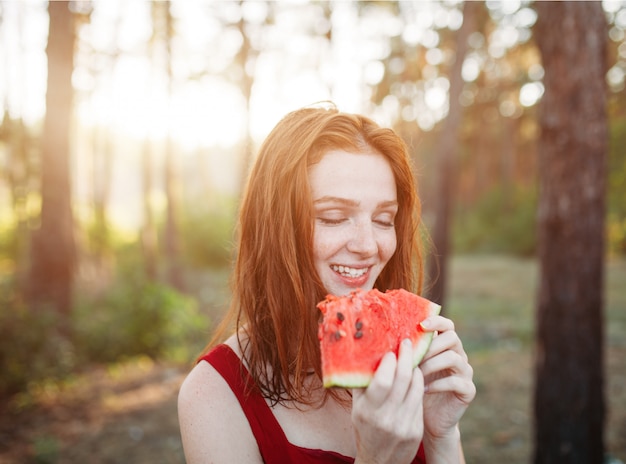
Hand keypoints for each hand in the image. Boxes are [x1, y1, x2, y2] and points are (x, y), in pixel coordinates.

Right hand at [351, 339, 423, 463]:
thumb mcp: (357, 409)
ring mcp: (404, 425)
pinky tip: (416, 376)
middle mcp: (387, 418)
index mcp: (368, 411)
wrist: (380, 462)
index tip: (391, 349)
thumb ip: (362, 384)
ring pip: (416, 387)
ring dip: (416, 369)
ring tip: (412, 358)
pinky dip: (419, 385)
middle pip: (403, 380)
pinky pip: (420, 400)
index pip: (383, 380)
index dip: (390, 362)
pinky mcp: (417, 429)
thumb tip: (366, 355)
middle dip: (406, 357)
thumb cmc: (365, 429)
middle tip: (407, 343)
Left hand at [418, 316, 475, 440]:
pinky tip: (423, 389)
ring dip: (431, 364)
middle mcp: (458, 355)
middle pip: (452, 338)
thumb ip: (406, 351)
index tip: (421, 325)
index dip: (436, 321)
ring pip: (453, 358)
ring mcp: (465, 372)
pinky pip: (456, 381)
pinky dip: (437, 384)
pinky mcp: (468, 390)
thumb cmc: (414, 387)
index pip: (447, 325)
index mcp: (445, 345)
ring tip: (415, 374)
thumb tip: (385, 336)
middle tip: (414, 357)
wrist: (428, 418)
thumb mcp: (409, 367)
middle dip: (430, 346)